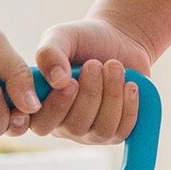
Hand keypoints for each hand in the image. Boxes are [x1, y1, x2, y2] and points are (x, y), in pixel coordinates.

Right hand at [31, 15, 154, 144]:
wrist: (120, 39)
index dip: (54, 109)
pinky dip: (129, 105)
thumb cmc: (85, 40)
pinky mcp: (115, 133)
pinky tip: (130, 84)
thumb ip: (49, 53)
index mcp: (43, 107)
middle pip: (75, 126)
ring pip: (101, 129)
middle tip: (95, 64)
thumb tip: (58, 81)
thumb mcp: (62, 37)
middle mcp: (63, 126)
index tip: (70, 82)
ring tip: (114, 66)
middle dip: (90, 93)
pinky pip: (122, 130)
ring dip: (112, 95)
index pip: (40, 125)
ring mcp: (90, 133)